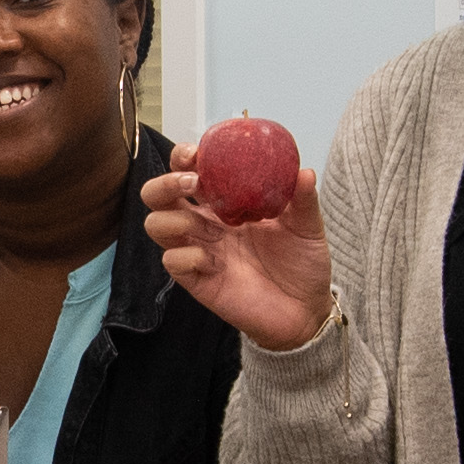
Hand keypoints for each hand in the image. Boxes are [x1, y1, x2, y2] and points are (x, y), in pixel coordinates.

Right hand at [141, 148, 333, 353]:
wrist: (306, 309)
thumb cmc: (302, 263)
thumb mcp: (307, 226)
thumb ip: (303, 199)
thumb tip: (305, 172)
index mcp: (225, 203)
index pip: (188, 172)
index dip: (182, 158)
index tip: (196, 153)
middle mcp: (205, 224)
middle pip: (157, 196)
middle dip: (165, 183)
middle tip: (193, 183)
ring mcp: (198, 251)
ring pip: (156, 225)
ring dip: (174, 218)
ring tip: (207, 226)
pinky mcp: (196, 281)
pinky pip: (173, 261)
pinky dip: (190, 256)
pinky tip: (217, 263)